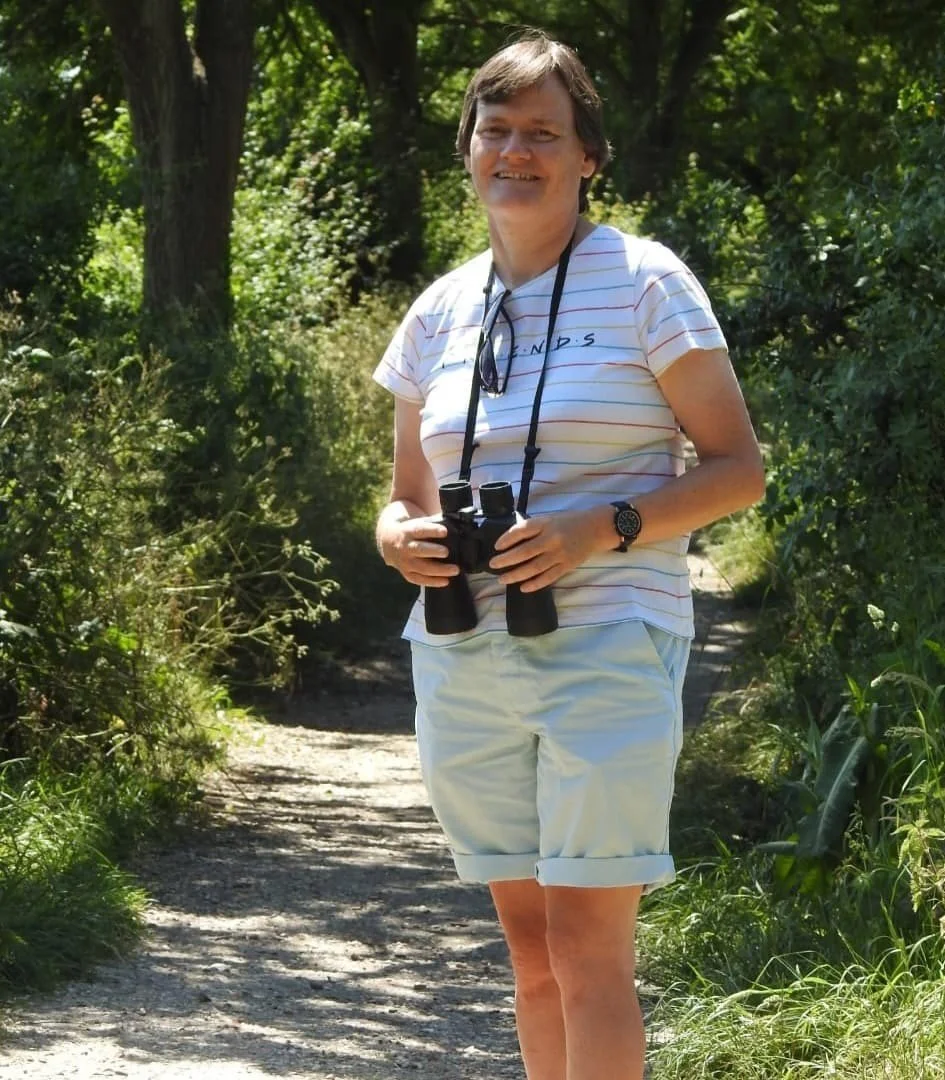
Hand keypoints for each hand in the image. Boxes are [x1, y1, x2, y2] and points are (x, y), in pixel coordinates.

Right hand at [378, 516, 459, 587]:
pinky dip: (432, 582)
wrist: (388, 540)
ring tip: (455, 570)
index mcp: (408, 531)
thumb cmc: (411, 530)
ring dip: (438, 570)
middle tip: (447, 552)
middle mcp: (405, 547)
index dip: (432, 530)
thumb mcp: (417, 522)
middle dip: (433, 551)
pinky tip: (446, 581)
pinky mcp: (406, 572)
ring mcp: (404, 562)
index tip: (445, 531)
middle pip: (419, 550)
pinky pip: (419, 579)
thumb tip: (454, 524)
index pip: (420, 530)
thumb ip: (433, 523)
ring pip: (421, 567)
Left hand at [488, 507, 609, 591]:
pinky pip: (549, 577)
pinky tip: (523, 587)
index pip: (522, 530)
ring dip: (516, 575)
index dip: (507, 538)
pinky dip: (535, 584)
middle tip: (493, 565)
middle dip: (506, 560)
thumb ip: (533, 528)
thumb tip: (510, 541)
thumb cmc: (570, 522)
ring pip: (534, 567)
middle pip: (525, 551)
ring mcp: (560, 554)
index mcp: (546, 523)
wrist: (596, 529)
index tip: (496, 546)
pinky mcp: (567, 566)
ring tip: (503, 579)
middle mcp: (552, 538)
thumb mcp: (550, 519)